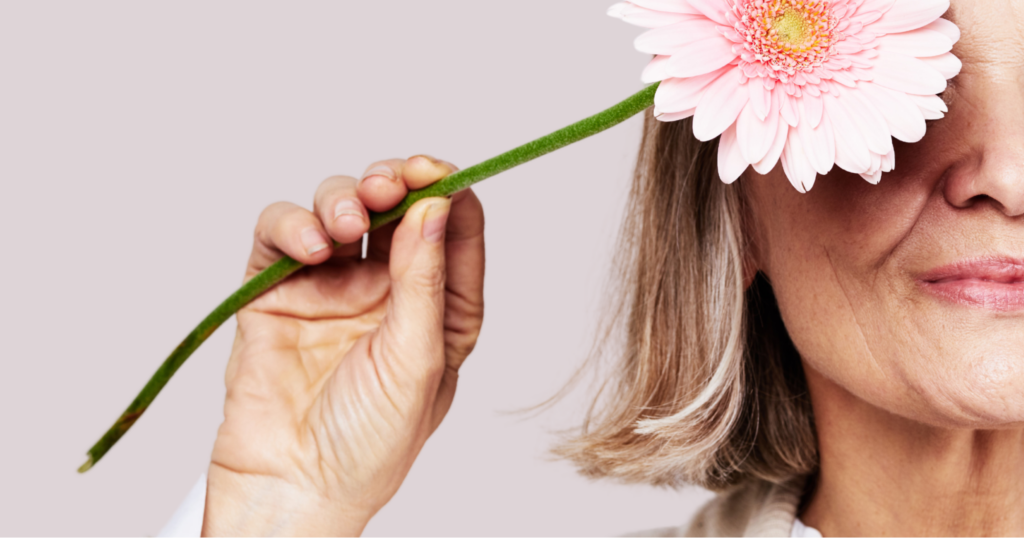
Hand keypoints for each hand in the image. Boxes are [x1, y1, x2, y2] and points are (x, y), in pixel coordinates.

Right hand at [201, 156, 484, 537]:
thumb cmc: (369, 443)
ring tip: (346, 228)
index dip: (446, 189)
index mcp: (437, 307)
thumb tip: (437, 204)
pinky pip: (281, 236)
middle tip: (387, 185)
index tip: (435, 170)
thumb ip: (425, 280)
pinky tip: (309, 247)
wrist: (293, 487)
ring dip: (343, 200)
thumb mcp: (417, 361)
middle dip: (392, 182)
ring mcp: (330, 287)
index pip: (452, 228)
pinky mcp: (276, 291)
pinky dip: (292, 225)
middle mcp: (387, 290)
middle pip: (394, 206)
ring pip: (339, 208)